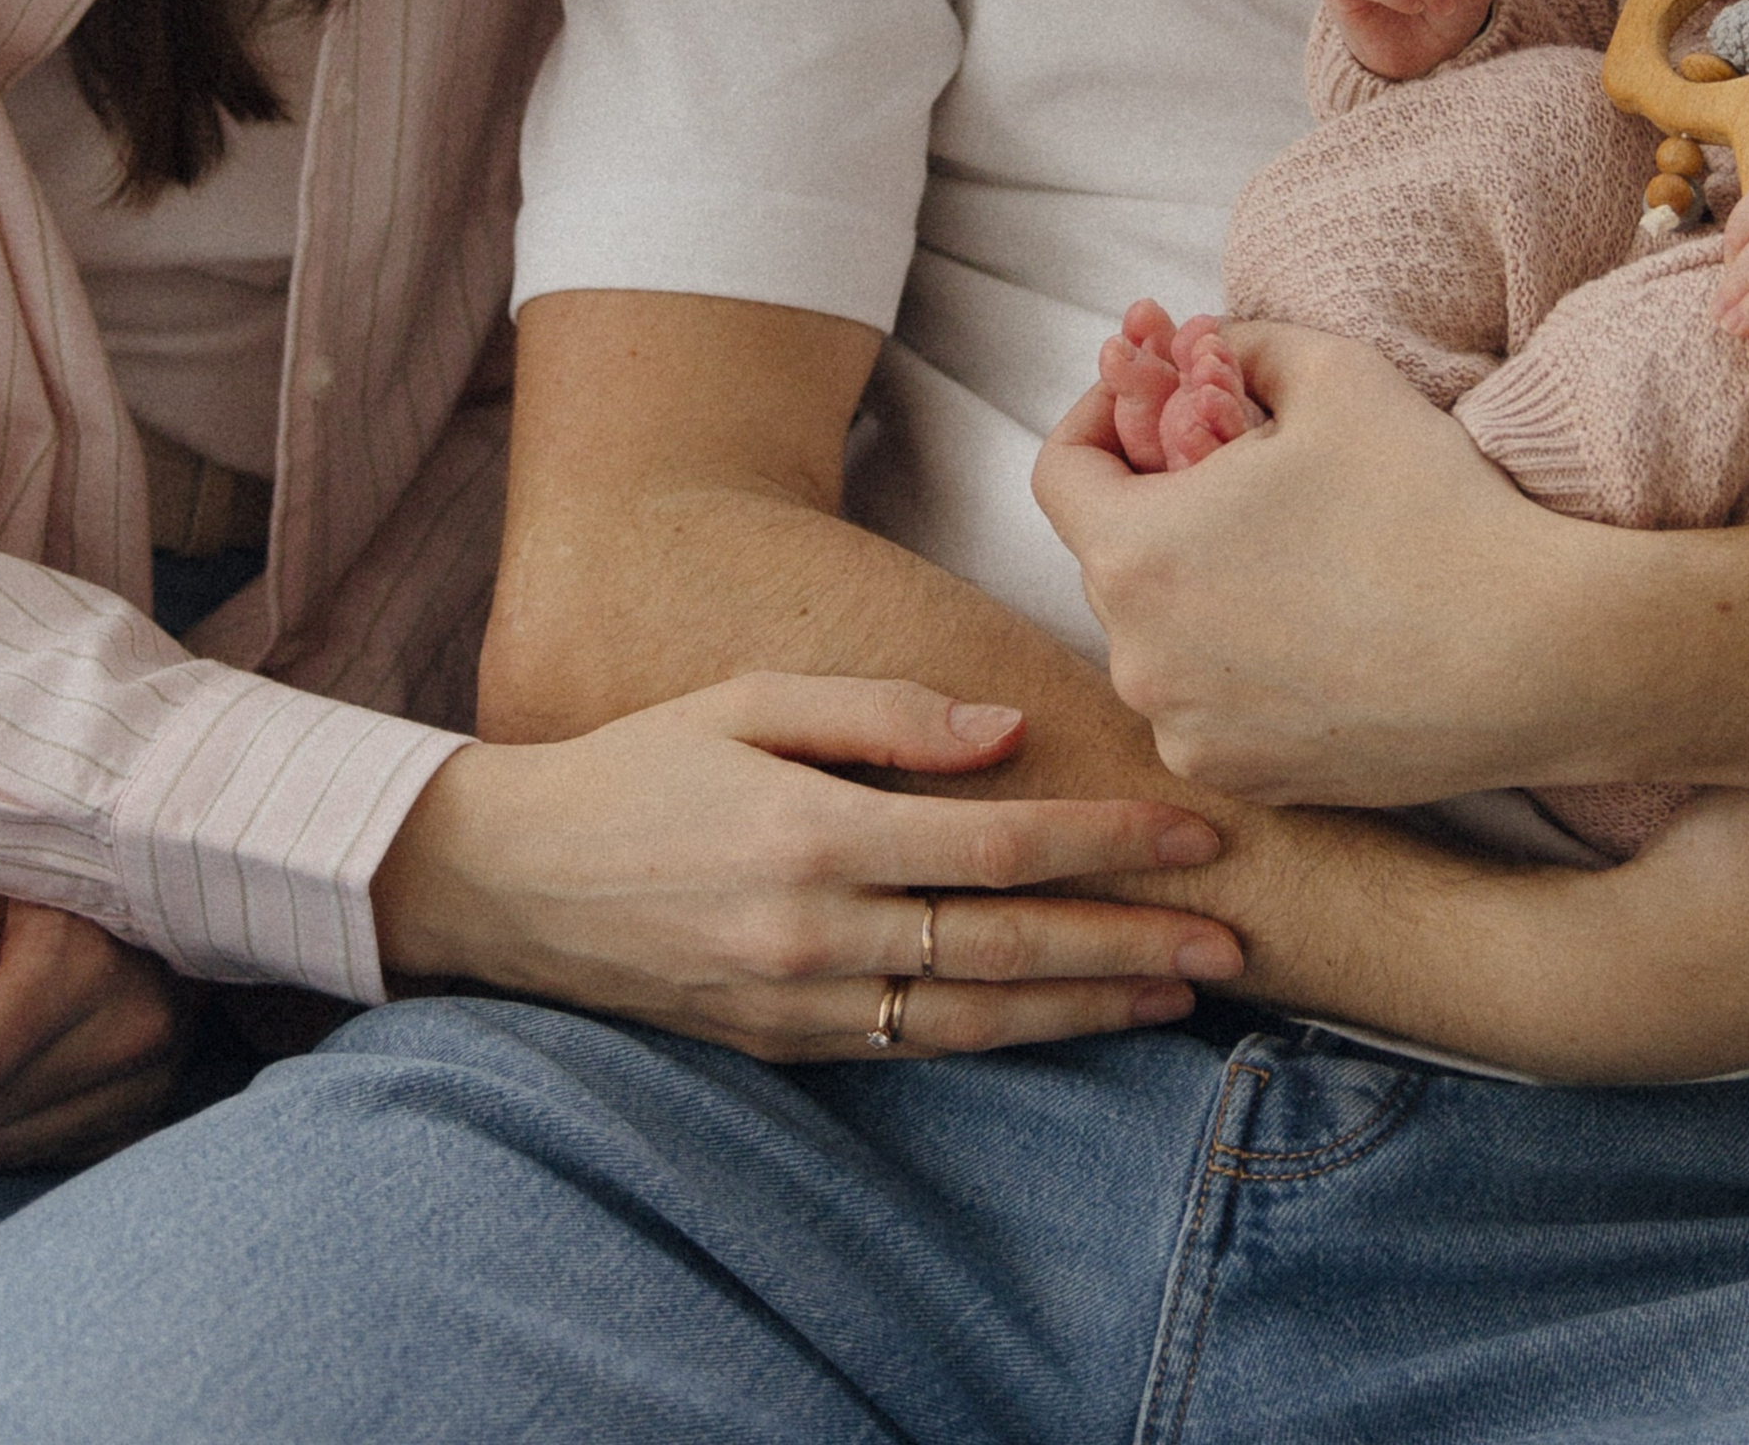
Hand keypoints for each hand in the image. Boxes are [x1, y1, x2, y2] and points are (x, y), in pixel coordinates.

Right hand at [368, 671, 1244, 1059]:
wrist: (514, 879)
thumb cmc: (641, 766)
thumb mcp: (749, 700)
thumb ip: (883, 715)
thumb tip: (1009, 732)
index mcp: (814, 833)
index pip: (1000, 843)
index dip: (1107, 842)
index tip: (1193, 833)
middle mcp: (818, 932)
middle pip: (1011, 942)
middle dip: (1132, 940)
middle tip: (1234, 936)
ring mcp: (803, 1003)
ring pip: (980, 1016)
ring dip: (1090, 1004)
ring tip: (1183, 993)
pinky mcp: (787, 1044)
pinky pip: (922, 1047)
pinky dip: (1009, 1038)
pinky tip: (1070, 1019)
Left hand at [1038, 318, 1606, 805]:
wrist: (1541, 657)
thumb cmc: (1431, 505)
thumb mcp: (1335, 374)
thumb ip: (1244, 344)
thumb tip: (1205, 349)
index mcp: (1136, 554)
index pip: (1058, 472)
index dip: (1098, 419)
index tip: (1153, 401)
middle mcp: (1139, 660)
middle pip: (1112, 556)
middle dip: (1159, 502)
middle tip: (1237, 470)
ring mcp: (1190, 733)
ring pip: (1161, 636)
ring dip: (1199, 586)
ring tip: (1289, 552)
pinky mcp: (1249, 781)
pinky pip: (1208, 704)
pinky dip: (1238, 664)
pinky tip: (1317, 631)